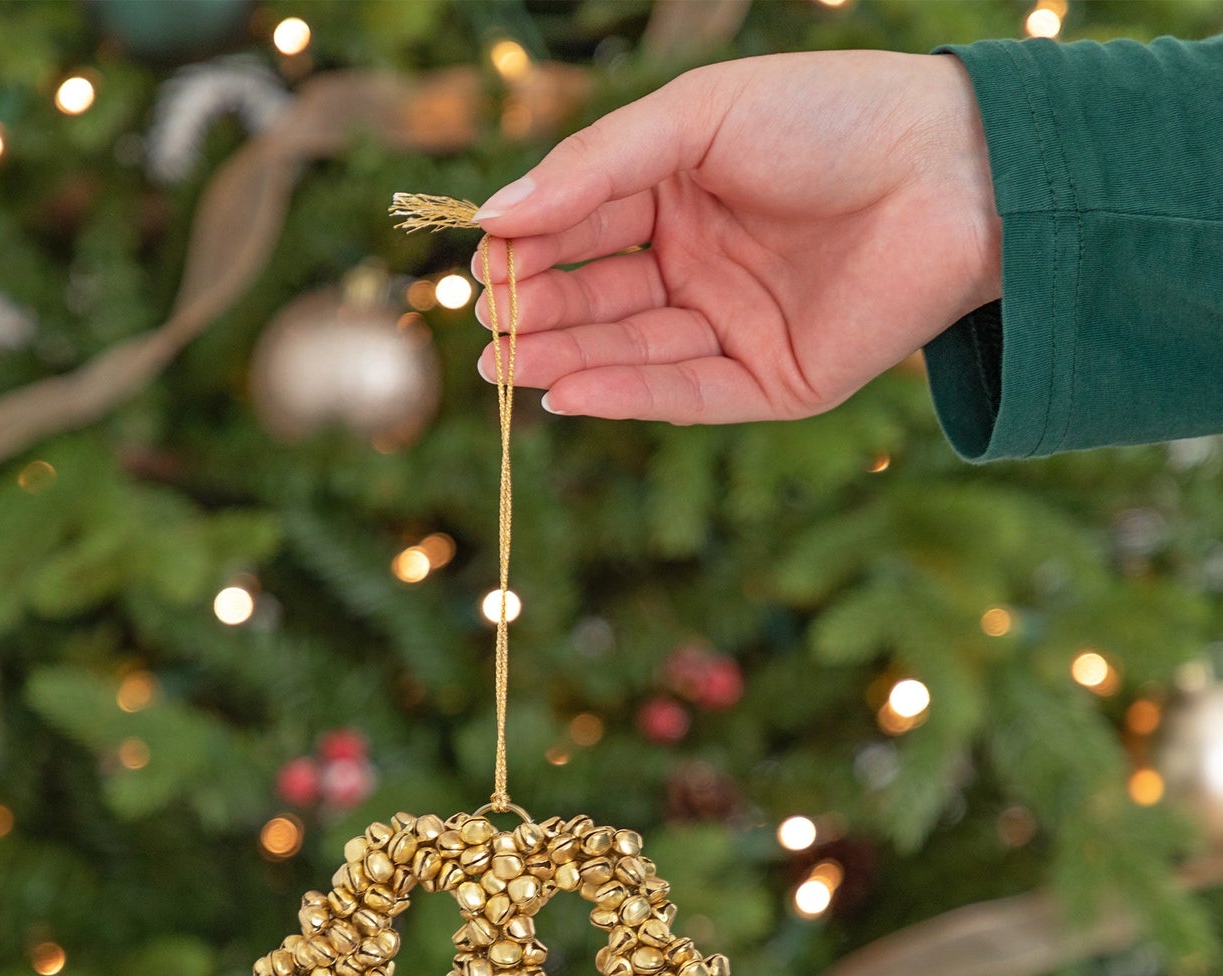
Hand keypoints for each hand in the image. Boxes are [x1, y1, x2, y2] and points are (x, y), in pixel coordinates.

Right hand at [472, 51, 1000, 424]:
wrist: (957, 168)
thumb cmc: (830, 117)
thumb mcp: (697, 119)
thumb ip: (595, 168)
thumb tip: (492, 216)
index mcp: (678, 193)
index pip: (582, 228)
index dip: (530, 247)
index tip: (481, 264)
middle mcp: (699, 264)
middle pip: (597, 298)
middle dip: (539, 314)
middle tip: (486, 330)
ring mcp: (734, 327)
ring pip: (632, 352)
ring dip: (567, 359)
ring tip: (504, 367)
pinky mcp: (771, 382)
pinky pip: (686, 393)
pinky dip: (627, 395)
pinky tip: (568, 390)